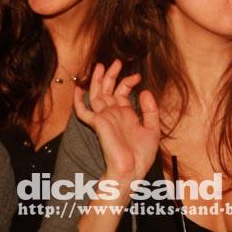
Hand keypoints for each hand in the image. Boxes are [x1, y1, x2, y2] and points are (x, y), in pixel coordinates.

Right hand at [74, 61, 159, 183]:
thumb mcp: (152, 129)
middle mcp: (113, 113)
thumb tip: (145, 91)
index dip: (128, 82)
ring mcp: (103, 117)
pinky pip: (83, 111)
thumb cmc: (141, 155)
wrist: (131, 170)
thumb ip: (150, 110)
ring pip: (97, 94)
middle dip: (112, 75)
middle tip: (116, 61)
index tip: (137, 76)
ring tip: (101, 65)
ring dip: (98, 80)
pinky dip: (79, 101)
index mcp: (125, 114)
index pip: (122, 93)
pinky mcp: (96, 124)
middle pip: (109, 89)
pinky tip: (79, 89)